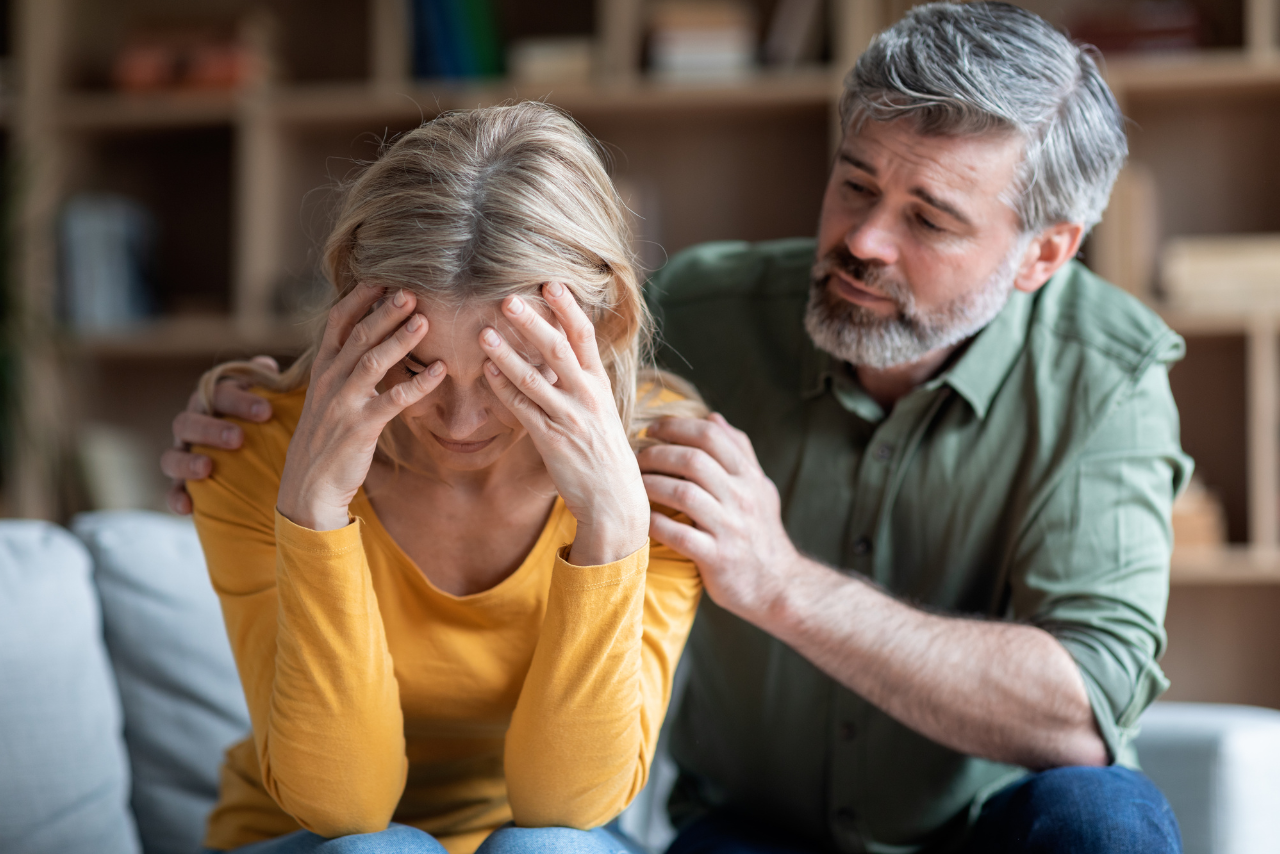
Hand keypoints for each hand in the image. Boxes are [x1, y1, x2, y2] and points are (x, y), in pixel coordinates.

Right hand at [162, 355, 278, 514]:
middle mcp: (193, 426)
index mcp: (214, 402)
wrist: (262, 465)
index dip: (238, 399)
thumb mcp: (272, 404)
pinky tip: (187, 507)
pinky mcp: (182, 486)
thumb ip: (270, 386)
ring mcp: (183, 455)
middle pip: (189, 421)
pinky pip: (171, 492)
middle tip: (238, 438)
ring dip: (187, 460)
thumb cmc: (268, 425)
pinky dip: (175, 498)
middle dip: (211, 429)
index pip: (218, 393)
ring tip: (207, 467)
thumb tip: (267, 366)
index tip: (266, 410)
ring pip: (172, 455)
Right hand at [277, 284, 445, 530]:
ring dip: (400, 339)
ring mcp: (343, 403)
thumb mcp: (328, 398)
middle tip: (411, 288)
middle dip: (385, 310)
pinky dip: (418, 384)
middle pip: (358, 335)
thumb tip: (367, 342)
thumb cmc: (326, 439)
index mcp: (322, 368)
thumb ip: (344, 368)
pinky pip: (393, 401)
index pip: (337, 322)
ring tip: (425, 320)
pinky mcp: (360, 428)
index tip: (382, 276)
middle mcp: (330, 380)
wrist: (308, 486)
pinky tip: (440, 372)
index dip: (360, 298)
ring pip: (372, 362)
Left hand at [479, 282, 648, 566]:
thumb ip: (582, 382)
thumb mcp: (601, 411)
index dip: (568, 308)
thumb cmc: (604, 453)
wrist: (615, 500)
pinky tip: (487, 373)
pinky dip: (504, 391)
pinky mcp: (552, 442)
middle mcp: (587, 397)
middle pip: (558, 350)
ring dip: (507, 355)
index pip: (585, 337)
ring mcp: (570, 419)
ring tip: (484, 333)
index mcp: (600, 384)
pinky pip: (523, 411)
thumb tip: (564, 352)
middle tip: (507, 298)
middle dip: (533, 323)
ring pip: (534, 380)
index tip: (550, 282)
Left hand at [638, 413, 799, 619]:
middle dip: (657, 454)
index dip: (676, 427)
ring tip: (633, 483)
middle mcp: (742, 498)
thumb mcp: (759, 487)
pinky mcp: (717, 558)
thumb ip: (738, 452)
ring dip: (651, 484)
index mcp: (749, 477)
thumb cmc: (761, 534)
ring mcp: (730, 528)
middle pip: (693, 461)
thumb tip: (712, 417)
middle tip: (636, 457)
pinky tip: (640, 518)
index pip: (712, 436)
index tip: (651, 430)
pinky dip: (654, 523)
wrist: (779, 585)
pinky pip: (678, 534)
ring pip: (683, 494)